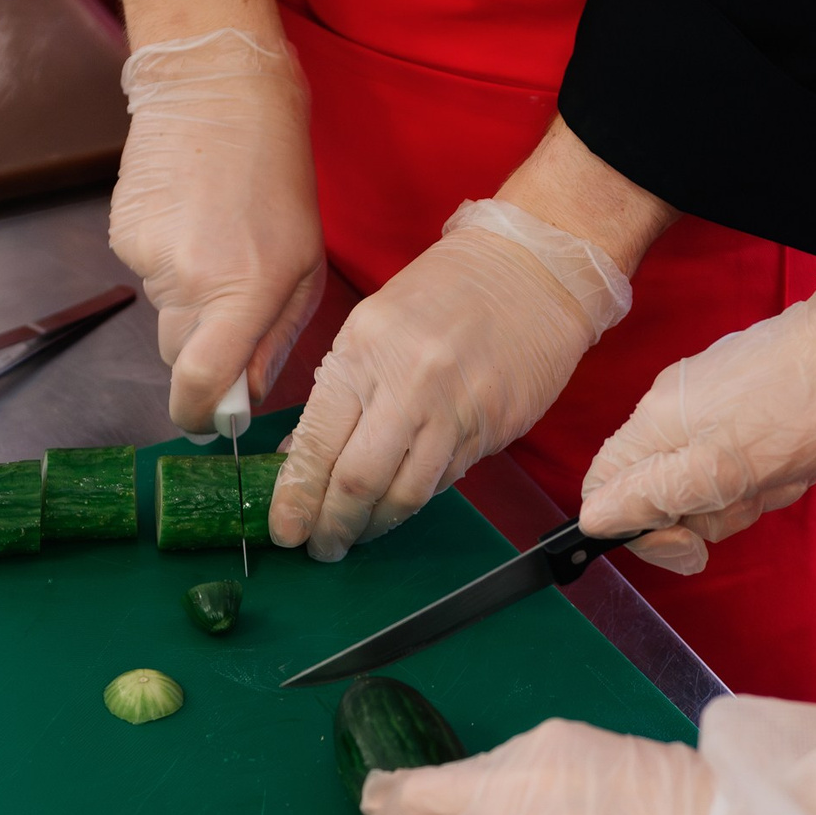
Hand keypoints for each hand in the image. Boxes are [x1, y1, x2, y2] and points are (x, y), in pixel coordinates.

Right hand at [110, 32, 323, 430]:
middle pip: (177, 355)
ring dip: (186, 296)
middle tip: (227, 305)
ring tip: (214, 239)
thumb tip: (245, 395)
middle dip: (199, 350)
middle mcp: (191, 282)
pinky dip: (165, 259)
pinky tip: (189, 218)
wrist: (219, 93)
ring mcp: (149, 257)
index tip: (203, 417)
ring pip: (162, 313)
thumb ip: (275, 338)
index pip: (202, 381)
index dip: (196, 411)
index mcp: (245, 292)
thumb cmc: (277, 177)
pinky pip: (144, 273)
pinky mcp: (122, 233)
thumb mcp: (303, 265)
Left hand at [270, 201, 627, 558]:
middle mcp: (409, 384)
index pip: (319, 443)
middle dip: (333, 524)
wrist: (531, 268)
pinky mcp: (491, 428)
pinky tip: (398, 504)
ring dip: (376, 525)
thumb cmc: (446, 291)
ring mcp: (455, 410)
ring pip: (406, 494)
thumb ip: (338, 392)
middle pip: (359, 482)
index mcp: (365, 352)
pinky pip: (445, 481)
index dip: (298, 497)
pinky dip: (415, 499)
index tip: (284, 529)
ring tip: (357, 536)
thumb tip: (300, 455)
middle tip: (320, 546)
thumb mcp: (371, 326)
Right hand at [579, 283, 815, 574]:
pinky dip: (774, 470)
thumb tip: (594, 519)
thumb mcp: (721, 471)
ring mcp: (717, 402)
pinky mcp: (755, 401)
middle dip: (713, 511)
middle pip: (664, 492)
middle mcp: (677, 409)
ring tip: (789, 469)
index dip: (640, 529)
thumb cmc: (805, 409)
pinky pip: (747, 459)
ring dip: (753, 492)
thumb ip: (651, 496)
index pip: (606, 488)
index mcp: (656, 422)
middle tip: (754, 495)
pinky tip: (804, 456)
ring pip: (712, 482)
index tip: (688, 543)